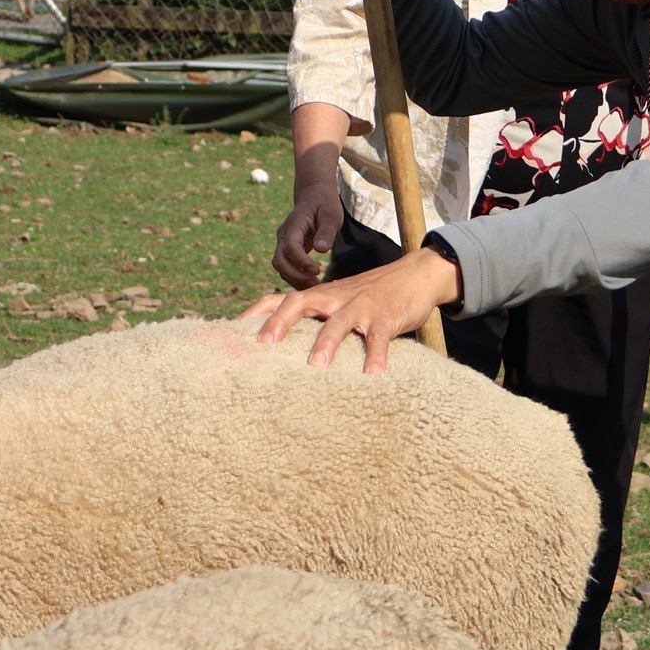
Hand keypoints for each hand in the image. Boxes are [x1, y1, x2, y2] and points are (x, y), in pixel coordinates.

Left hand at [245, 248, 459, 372]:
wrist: (417, 273)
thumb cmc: (372, 294)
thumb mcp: (341, 300)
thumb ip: (318, 317)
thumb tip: (287, 348)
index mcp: (322, 295)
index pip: (281, 298)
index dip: (257, 314)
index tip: (232, 332)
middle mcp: (336, 297)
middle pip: (301, 302)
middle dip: (280, 322)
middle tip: (264, 346)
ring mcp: (361, 306)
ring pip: (339, 321)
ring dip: (326, 342)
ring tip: (315, 366)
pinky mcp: (386, 317)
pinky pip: (379, 338)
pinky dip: (376, 356)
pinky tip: (373, 376)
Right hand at [271, 183, 342, 289]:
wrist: (313, 195)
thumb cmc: (324, 203)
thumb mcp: (331, 214)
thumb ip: (326, 231)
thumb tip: (321, 250)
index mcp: (295, 223)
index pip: (291, 246)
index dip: (301, 261)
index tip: (317, 270)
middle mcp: (284, 234)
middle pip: (279, 260)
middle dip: (295, 275)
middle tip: (315, 284)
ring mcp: (283, 242)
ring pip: (280, 265)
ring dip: (294, 279)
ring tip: (315, 286)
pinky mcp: (287, 249)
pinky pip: (286, 266)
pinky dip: (295, 277)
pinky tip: (311, 282)